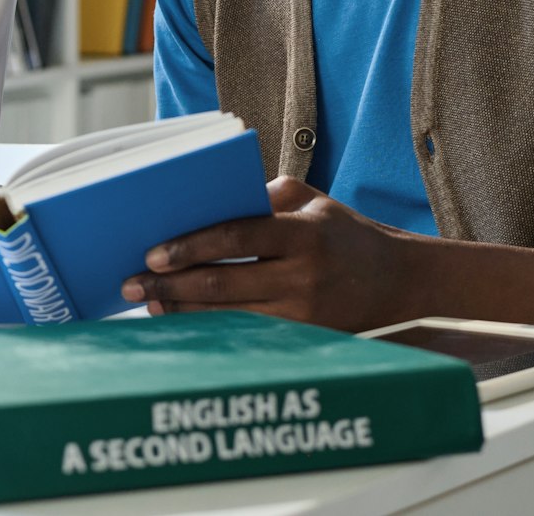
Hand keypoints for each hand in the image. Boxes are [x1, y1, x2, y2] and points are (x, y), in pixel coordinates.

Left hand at [121, 177, 419, 331]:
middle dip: (171, 285)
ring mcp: (305, 312)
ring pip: (229, 316)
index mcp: (302, 234)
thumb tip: (207, 202)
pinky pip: (247, 335)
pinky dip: (212, 329)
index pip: (236, 237)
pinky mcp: (305, 338)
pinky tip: (184, 321)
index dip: (190, 246)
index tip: (152, 254)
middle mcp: (303, 276)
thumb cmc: (345, 233)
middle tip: (132, 284)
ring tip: (149, 304)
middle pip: (223, 283)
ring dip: (184, 311)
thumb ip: (262, 195)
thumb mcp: (311, 201)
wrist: (401, 283)